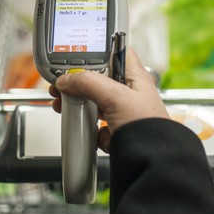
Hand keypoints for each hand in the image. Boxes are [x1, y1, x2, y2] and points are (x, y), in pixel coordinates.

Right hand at [49, 49, 168, 152]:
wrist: (151, 163)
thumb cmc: (149, 128)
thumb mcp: (116, 97)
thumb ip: (88, 83)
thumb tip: (67, 79)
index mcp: (134, 76)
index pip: (114, 52)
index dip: (96, 50)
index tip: (75, 55)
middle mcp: (128, 92)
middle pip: (97, 78)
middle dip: (77, 81)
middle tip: (62, 83)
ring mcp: (121, 111)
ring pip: (93, 101)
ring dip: (78, 104)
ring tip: (64, 105)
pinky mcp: (115, 129)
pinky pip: (95, 122)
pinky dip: (89, 127)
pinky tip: (89, 129)